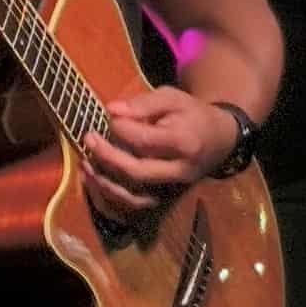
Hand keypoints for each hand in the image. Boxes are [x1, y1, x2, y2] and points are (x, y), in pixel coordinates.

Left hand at [81, 87, 238, 221]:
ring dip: (106, 185)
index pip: (146, 141)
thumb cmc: (192, 114)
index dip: (121, 129)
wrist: (219, 139)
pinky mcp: (167, 199)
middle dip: (108, 158)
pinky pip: (136, 208)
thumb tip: (111, 110)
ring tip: (86, 165)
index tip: (109, 116)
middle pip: (138, 172)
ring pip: (136, 198)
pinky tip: (96, 183)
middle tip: (88, 138)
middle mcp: (180, 172)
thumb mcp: (173, 98)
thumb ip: (143, 103)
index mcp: (184, 142)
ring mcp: (174, 189)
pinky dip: (112, 201)